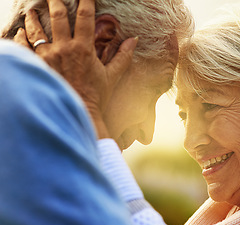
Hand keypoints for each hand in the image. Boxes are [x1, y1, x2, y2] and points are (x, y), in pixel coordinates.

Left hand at [14, 0, 137, 137]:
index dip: (85, 2)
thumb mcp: (112, 76)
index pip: (85, 17)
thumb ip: (123, 56)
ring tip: (31, 12)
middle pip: (57, 17)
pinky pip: (24, 48)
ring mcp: (47, 57)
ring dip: (33, 19)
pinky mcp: (37, 67)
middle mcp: (63, 49)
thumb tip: (134, 40)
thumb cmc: (96, 95)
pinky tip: (19, 32)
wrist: (79, 112)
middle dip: (55, 2)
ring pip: (37, 31)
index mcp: (83, 48)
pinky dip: (20, 38)